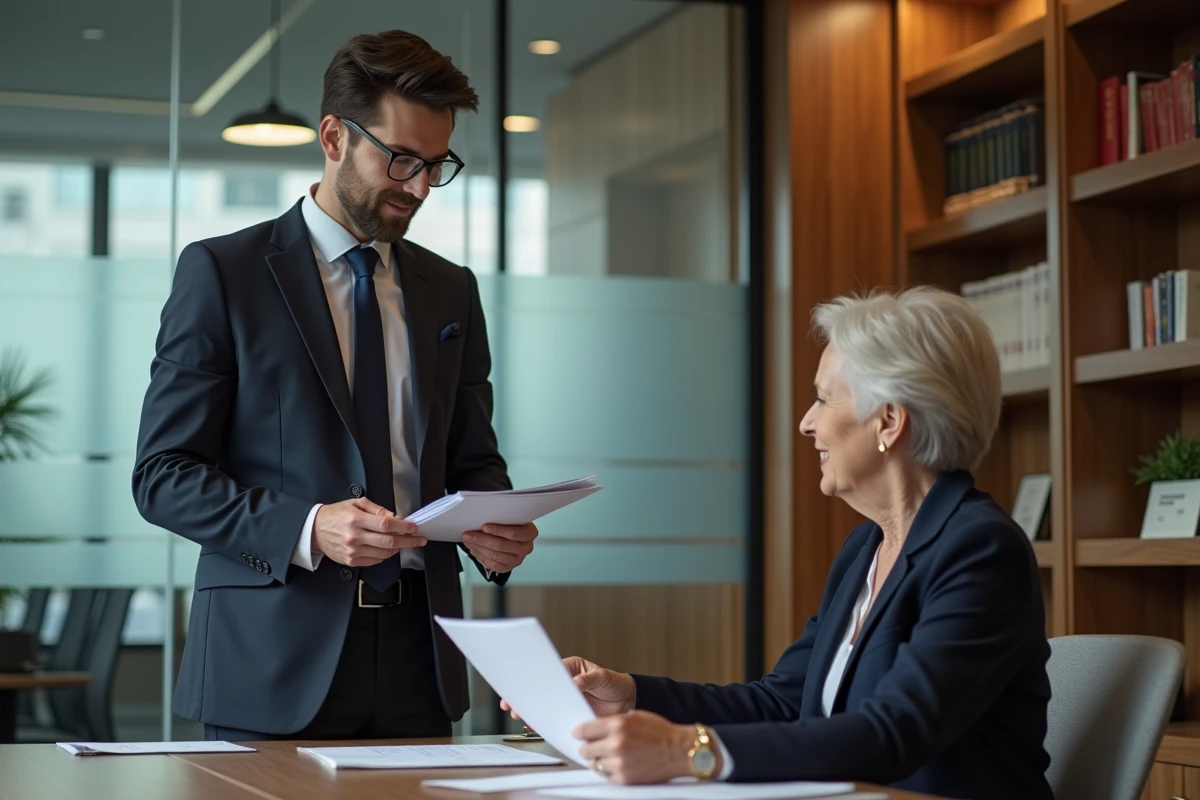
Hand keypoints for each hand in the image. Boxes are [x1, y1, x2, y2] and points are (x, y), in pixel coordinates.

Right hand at [312, 498, 426, 566]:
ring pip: (384, 553)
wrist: (315, 530)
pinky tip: (388, 548)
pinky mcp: (352, 561)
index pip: (386, 525)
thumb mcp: (355, 503)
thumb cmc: (335, 515)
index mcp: (356, 520)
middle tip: (419, 539)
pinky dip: (385, 555)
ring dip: (398, 548)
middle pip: (389, 542)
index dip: (403, 527)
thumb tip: (394, 517)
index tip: (414, 527)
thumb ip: (376, 510)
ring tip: (404, 542)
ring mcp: (353, 551)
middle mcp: (355, 537)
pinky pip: (375, 561)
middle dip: (408, 541)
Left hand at [462, 522, 537, 573]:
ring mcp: (518, 559)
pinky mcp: (509, 567)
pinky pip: (494, 565)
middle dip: (482, 539)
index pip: (514, 533)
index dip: (498, 530)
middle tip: (468, 535)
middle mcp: (526, 547)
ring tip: (468, 541)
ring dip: (479, 548)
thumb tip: (482, 517)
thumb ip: (501, 517)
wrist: (513, 537)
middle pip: (502, 545)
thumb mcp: (510, 518)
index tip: (484, 526)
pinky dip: (481, 557)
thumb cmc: (510, 525)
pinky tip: (474, 550)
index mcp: (530, 532)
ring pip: (496, 555)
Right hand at [500, 656, 634, 719]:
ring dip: (532, 710)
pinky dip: (545, 722)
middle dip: (527, 695)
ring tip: (518, 714)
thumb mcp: (604, 678)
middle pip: (543, 689)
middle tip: (512, 702)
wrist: (628, 702)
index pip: (550, 671)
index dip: (536, 677)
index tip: (523, 682)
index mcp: (571, 668)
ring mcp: (567, 700)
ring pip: (545, 704)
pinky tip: (535, 725)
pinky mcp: (570, 714)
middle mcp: (566, 683)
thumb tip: (575, 683)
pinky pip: (555, 718)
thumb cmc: (616, 684)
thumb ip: (589, 680)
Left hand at [574, 712, 702, 784]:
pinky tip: (615, 763)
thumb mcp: (635, 716)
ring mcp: (619, 763)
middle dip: (588, 747)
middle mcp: (616, 743)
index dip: (579, 732)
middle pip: (585, 749)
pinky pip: (605, 775)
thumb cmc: (660, 732)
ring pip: (593, 764)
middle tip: (592, 746)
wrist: (679, 750)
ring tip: (606, 755)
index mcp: (618, 725)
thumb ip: (613, 722)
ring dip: (597, 760)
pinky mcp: (624, 778)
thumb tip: (595, 728)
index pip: (584, 730)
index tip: (578, 734)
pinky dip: (607, 770)